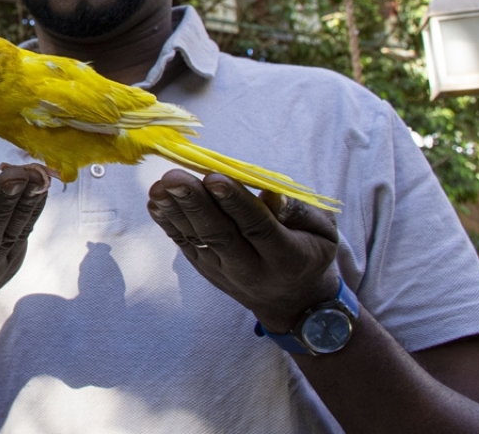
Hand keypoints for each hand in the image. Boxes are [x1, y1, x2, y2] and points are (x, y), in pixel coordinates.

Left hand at [147, 169, 338, 332]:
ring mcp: (223, 272)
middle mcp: (252, 269)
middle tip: (174, 178)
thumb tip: (270, 193)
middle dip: (194, 203)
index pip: (257, 226)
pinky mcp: (205, 269)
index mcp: (287, 258)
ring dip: (174, 211)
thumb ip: (299, 211)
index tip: (214, 177)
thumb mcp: (323, 232)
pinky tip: (155, 201)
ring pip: (196, 239)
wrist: (293, 301)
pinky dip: (167, 222)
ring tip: (159, 186)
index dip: (235, 202)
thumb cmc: (309, 251)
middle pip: (219, 234)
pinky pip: (184, 244)